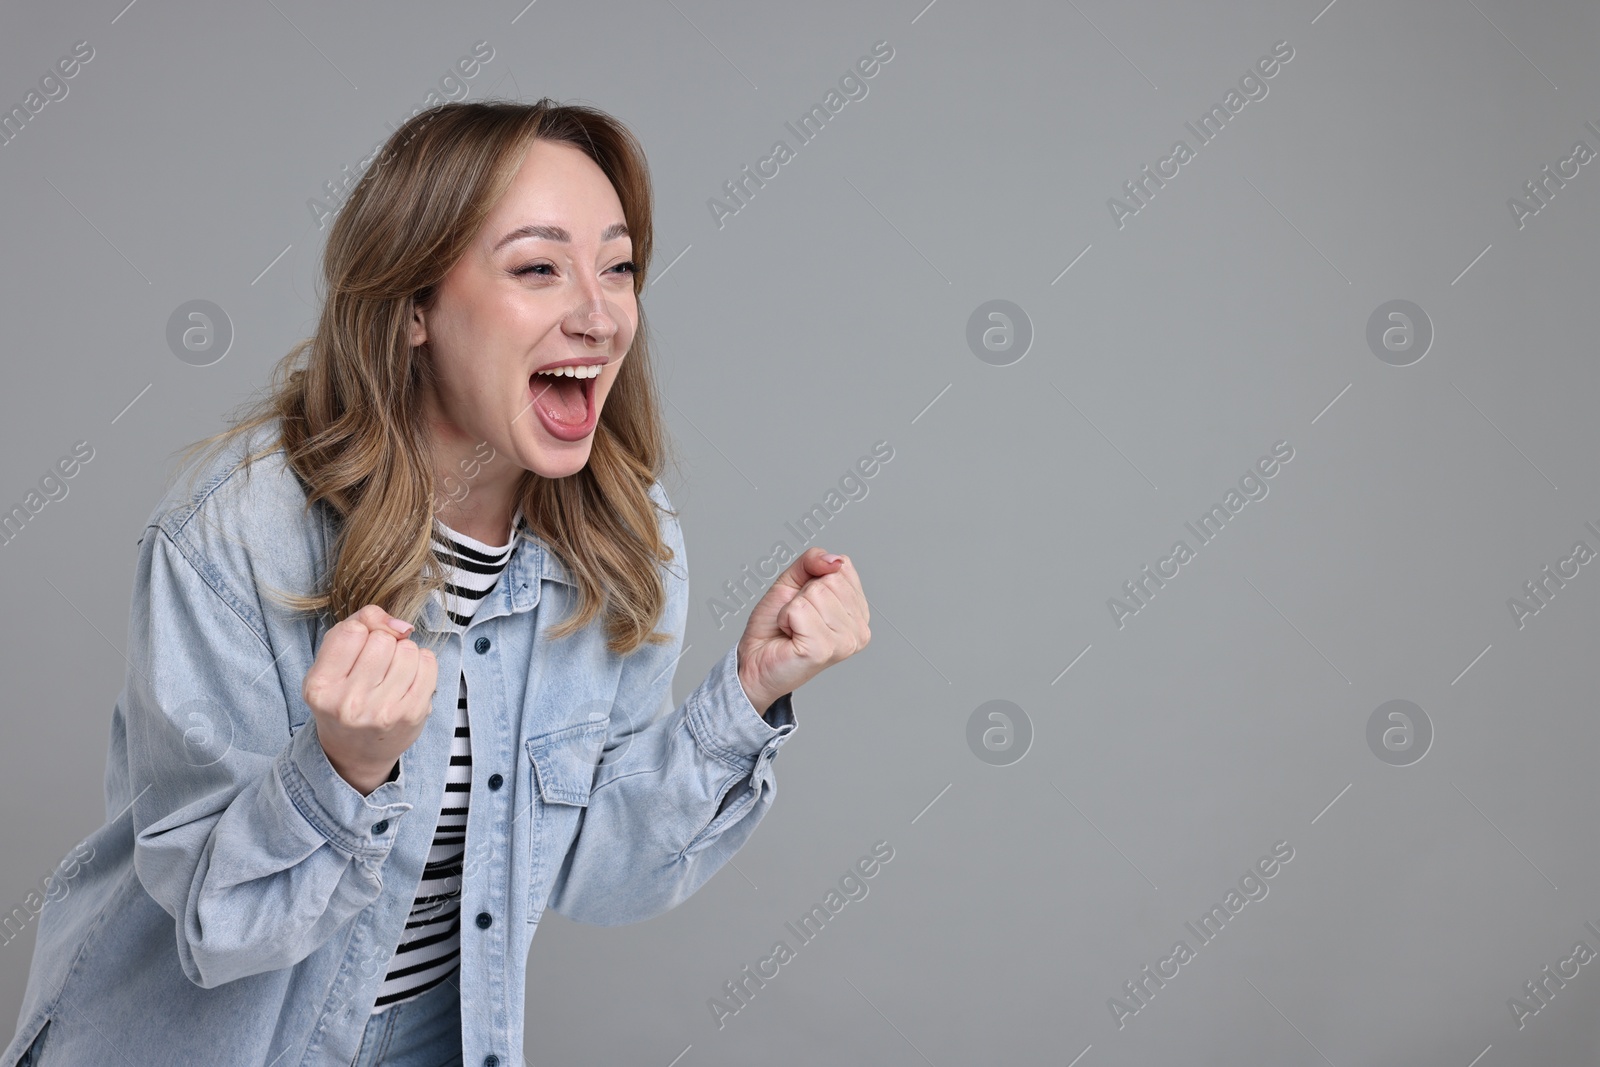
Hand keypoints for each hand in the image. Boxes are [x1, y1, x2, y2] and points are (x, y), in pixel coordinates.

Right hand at [302, 604, 438, 794]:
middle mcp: (349, 702)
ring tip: (392, 671)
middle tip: (377, 664)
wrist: (355, 752)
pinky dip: (422, 663)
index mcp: (320, 686)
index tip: (359, 647)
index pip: (352, 631)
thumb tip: (400, 624)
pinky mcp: (412, 715)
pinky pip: (428, 664)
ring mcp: (383, 711)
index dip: (362, 631)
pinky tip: (409, 677)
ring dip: (405, 653)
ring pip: (408, 650)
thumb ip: (358, 625)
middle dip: (384, 642)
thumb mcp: (331, 663)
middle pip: (383, 639)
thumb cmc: (343, 697)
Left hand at [736, 547, 869, 713]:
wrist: (754, 660)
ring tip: (793, 629)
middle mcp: (860, 628)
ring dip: (793, 608)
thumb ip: (813, 561)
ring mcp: (844, 642)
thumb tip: (834, 561)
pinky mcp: (823, 650)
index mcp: (859, 611)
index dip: (814, 578)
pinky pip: (799, 610)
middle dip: (803, 594)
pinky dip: (785, 618)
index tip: (806, 604)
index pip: (843, 567)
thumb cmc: (775, 627)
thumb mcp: (793, 582)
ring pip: (815, 593)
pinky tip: (789, 636)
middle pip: (830, 580)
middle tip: (797, 619)